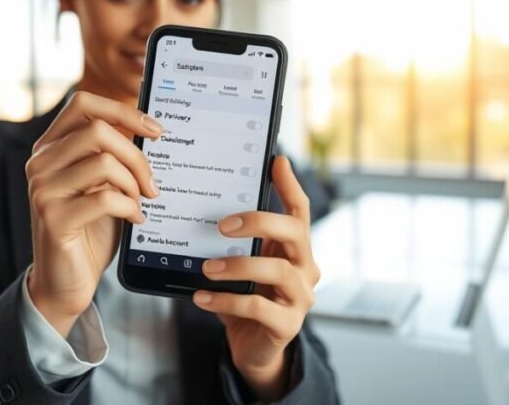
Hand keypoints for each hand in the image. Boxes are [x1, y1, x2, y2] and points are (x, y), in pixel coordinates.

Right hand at [25, 91, 161, 336]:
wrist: (65, 280)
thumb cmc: (89, 228)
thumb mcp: (103, 183)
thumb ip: (114, 155)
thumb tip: (151, 128)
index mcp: (51, 146)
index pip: (83, 103)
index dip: (123, 111)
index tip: (156, 130)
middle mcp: (40, 162)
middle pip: (99, 131)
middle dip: (137, 156)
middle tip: (153, 183)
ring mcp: (43, 189)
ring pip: (104, 162)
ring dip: (134, 184)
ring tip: (140, 202)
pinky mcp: (53, 218)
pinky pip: (105, 198)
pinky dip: (129, 207)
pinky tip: (135, 219)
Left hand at [192, 156, 320, 401]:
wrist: (252, 348)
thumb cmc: (246, 298)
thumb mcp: (241, 266)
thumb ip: (234, 242)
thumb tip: (204, 209)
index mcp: (295, 248)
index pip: (299, 210)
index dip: (290, 185)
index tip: (277, 161)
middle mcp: (306, 268)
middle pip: (296, 232)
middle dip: (260, 221)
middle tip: (222, 225)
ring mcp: (301, 297)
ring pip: (279, 271)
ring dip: (239, 266)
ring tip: (207, 267)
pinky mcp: (288, 325)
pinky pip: (259, 308)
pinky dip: (227, 301)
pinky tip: (202, 297)